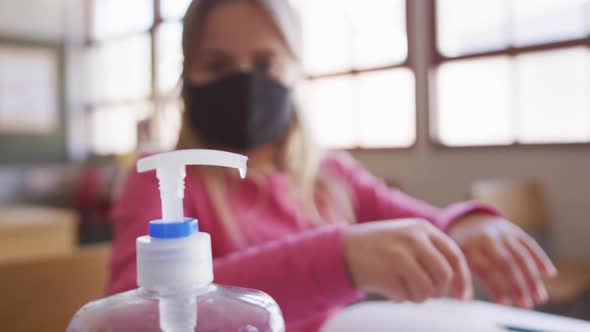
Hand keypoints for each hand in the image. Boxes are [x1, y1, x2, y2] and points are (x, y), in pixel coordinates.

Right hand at [344, 218, 471, 302]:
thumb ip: (432, 253)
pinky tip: (386, 285)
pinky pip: (405, 297)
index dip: (463, 280)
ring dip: (417, 296)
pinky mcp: (387, 271)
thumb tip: (457, 284)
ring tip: (402, 286)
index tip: (462, 297)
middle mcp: (414, 238)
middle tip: (422, 291)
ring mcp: (400, 254)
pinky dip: (398, 297)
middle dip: (438, 291)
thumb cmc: (380, 248)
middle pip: (444, 276)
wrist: (343, 249)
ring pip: (428, 290)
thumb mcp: (408, 239)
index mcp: (422, 228)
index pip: (455, 256)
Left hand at [448, 215, 556, 307]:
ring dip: (533, 277)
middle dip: (517, 285)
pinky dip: (540, 259)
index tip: (506, 303)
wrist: (470, 222)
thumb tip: (464, 299)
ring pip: (521, 255)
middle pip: (505, 262)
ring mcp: (502, 232)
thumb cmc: (465, 250)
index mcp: (469, 247)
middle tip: (526, 305)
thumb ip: (463, 278)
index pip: (485, 269)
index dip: (496, 287)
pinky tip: (550, 274)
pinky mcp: (515, 230)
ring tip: (540, 298)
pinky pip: (530, 244)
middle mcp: (487, 238)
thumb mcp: (459, 260)